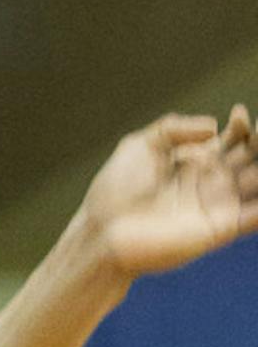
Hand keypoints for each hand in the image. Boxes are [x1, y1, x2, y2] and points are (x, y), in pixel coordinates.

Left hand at [84, 105, 257, 282]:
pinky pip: (254, 218)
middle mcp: (211, 182)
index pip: (233, 140)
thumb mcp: (142, 145)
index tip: (238, 114)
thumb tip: (214, 127)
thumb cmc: (116, 190)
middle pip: (252, 158)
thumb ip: (175, 127)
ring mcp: (218, 206)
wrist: (104, 232)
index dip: (242, 126)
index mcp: (196, 161)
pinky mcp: (220, 230)